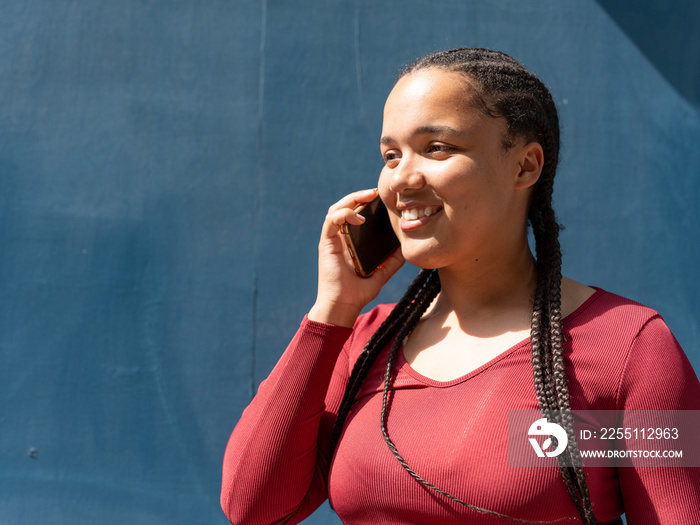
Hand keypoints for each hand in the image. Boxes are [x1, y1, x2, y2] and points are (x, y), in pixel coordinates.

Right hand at [308, 189, 404, 326]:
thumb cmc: (358, 292)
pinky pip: (331, 220)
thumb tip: (406, 249)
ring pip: (336, 209)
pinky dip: (344, 214)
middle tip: (376, 192)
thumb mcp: (381, 273)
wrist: (343, 306)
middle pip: (345, 207)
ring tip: (368, 197)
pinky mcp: (326, 243)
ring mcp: (331, 240)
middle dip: (359, 196)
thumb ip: (392, 261)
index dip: (365, 203)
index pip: (354, 214)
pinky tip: (359, 218)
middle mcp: (339, 238)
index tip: (382, 198)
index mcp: (349, 242)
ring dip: (351, 199)